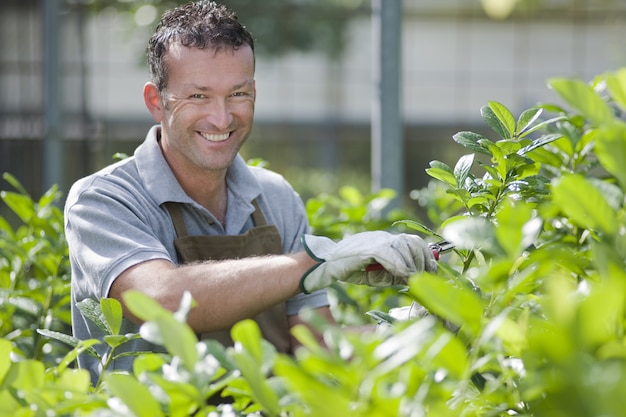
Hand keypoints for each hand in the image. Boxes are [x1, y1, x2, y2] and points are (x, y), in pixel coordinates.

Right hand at [299, 231, 436, 293]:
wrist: (326, 264)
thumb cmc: (351, 270)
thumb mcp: (378, 275)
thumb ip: (395, 274)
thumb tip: (413, 278)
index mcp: (387, 241)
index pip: (413, 242)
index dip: (426, 256)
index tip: (434, 271)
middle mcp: (383, 237)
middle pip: (412, 242)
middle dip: (424, 260)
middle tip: (428, 277)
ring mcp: (375, 241)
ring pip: (403, 248)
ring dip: (411, 265)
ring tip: (412, 279)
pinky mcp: (367, 247)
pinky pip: (388, 255)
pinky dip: (399, 266)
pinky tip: (403, 276)